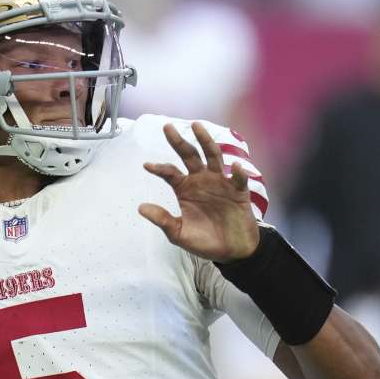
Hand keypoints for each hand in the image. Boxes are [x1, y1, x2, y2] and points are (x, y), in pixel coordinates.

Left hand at [138, 122, 259, 262]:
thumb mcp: (179, 233)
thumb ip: (162, 220)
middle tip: (167, 127)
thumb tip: (141, 208)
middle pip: (189, 155)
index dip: (159, 169)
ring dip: (206, 141)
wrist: (231, 251)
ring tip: (197, 127)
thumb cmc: (205, 241)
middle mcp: (201, 180)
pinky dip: (238, 172)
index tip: (147, 166)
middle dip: (178, 141)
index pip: (170, 173)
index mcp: (185, 189)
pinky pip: (238, 179)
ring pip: (213, 156)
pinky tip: (236, 167)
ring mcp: (220, 182)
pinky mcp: (238, 191)